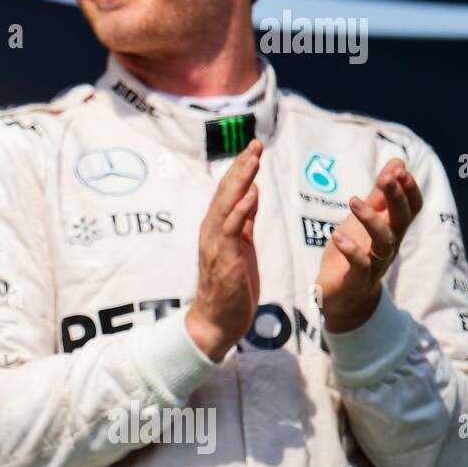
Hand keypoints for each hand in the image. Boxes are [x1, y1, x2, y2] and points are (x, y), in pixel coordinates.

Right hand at [185, 139, 262, 361]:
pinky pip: (232, 229)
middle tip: (255, 144)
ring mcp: (216, 244)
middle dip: (242, 167)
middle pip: (226, 192)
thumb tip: (252, 192)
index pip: (229, 192)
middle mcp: (212, 232)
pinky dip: (240, 209)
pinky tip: (250, 193)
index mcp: (217, 229)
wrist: (215, 322)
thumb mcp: (242, 247)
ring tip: (253, 159)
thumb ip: (245, 221)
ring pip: (226, 205)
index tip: (254, 147)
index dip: (242, 169)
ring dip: (240, 181)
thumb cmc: (230, 288)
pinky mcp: (224, 259)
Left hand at [316, 157, 423, 331]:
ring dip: (372, 220)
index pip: (412, 209)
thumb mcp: (364, 219)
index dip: (409, 190)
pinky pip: (359, 265)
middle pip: (401, 221)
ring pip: (384, 242)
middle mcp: (389, 247)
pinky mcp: (357, 280)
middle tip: (388, 178)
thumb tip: (398, 162)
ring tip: (354, 201)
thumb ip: (379, 194)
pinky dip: (351, 250)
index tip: (400, 169)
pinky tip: (338, 236)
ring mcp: (375, 264)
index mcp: (392, 230)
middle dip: (397, 199)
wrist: (338, 295)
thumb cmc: (353, 252)